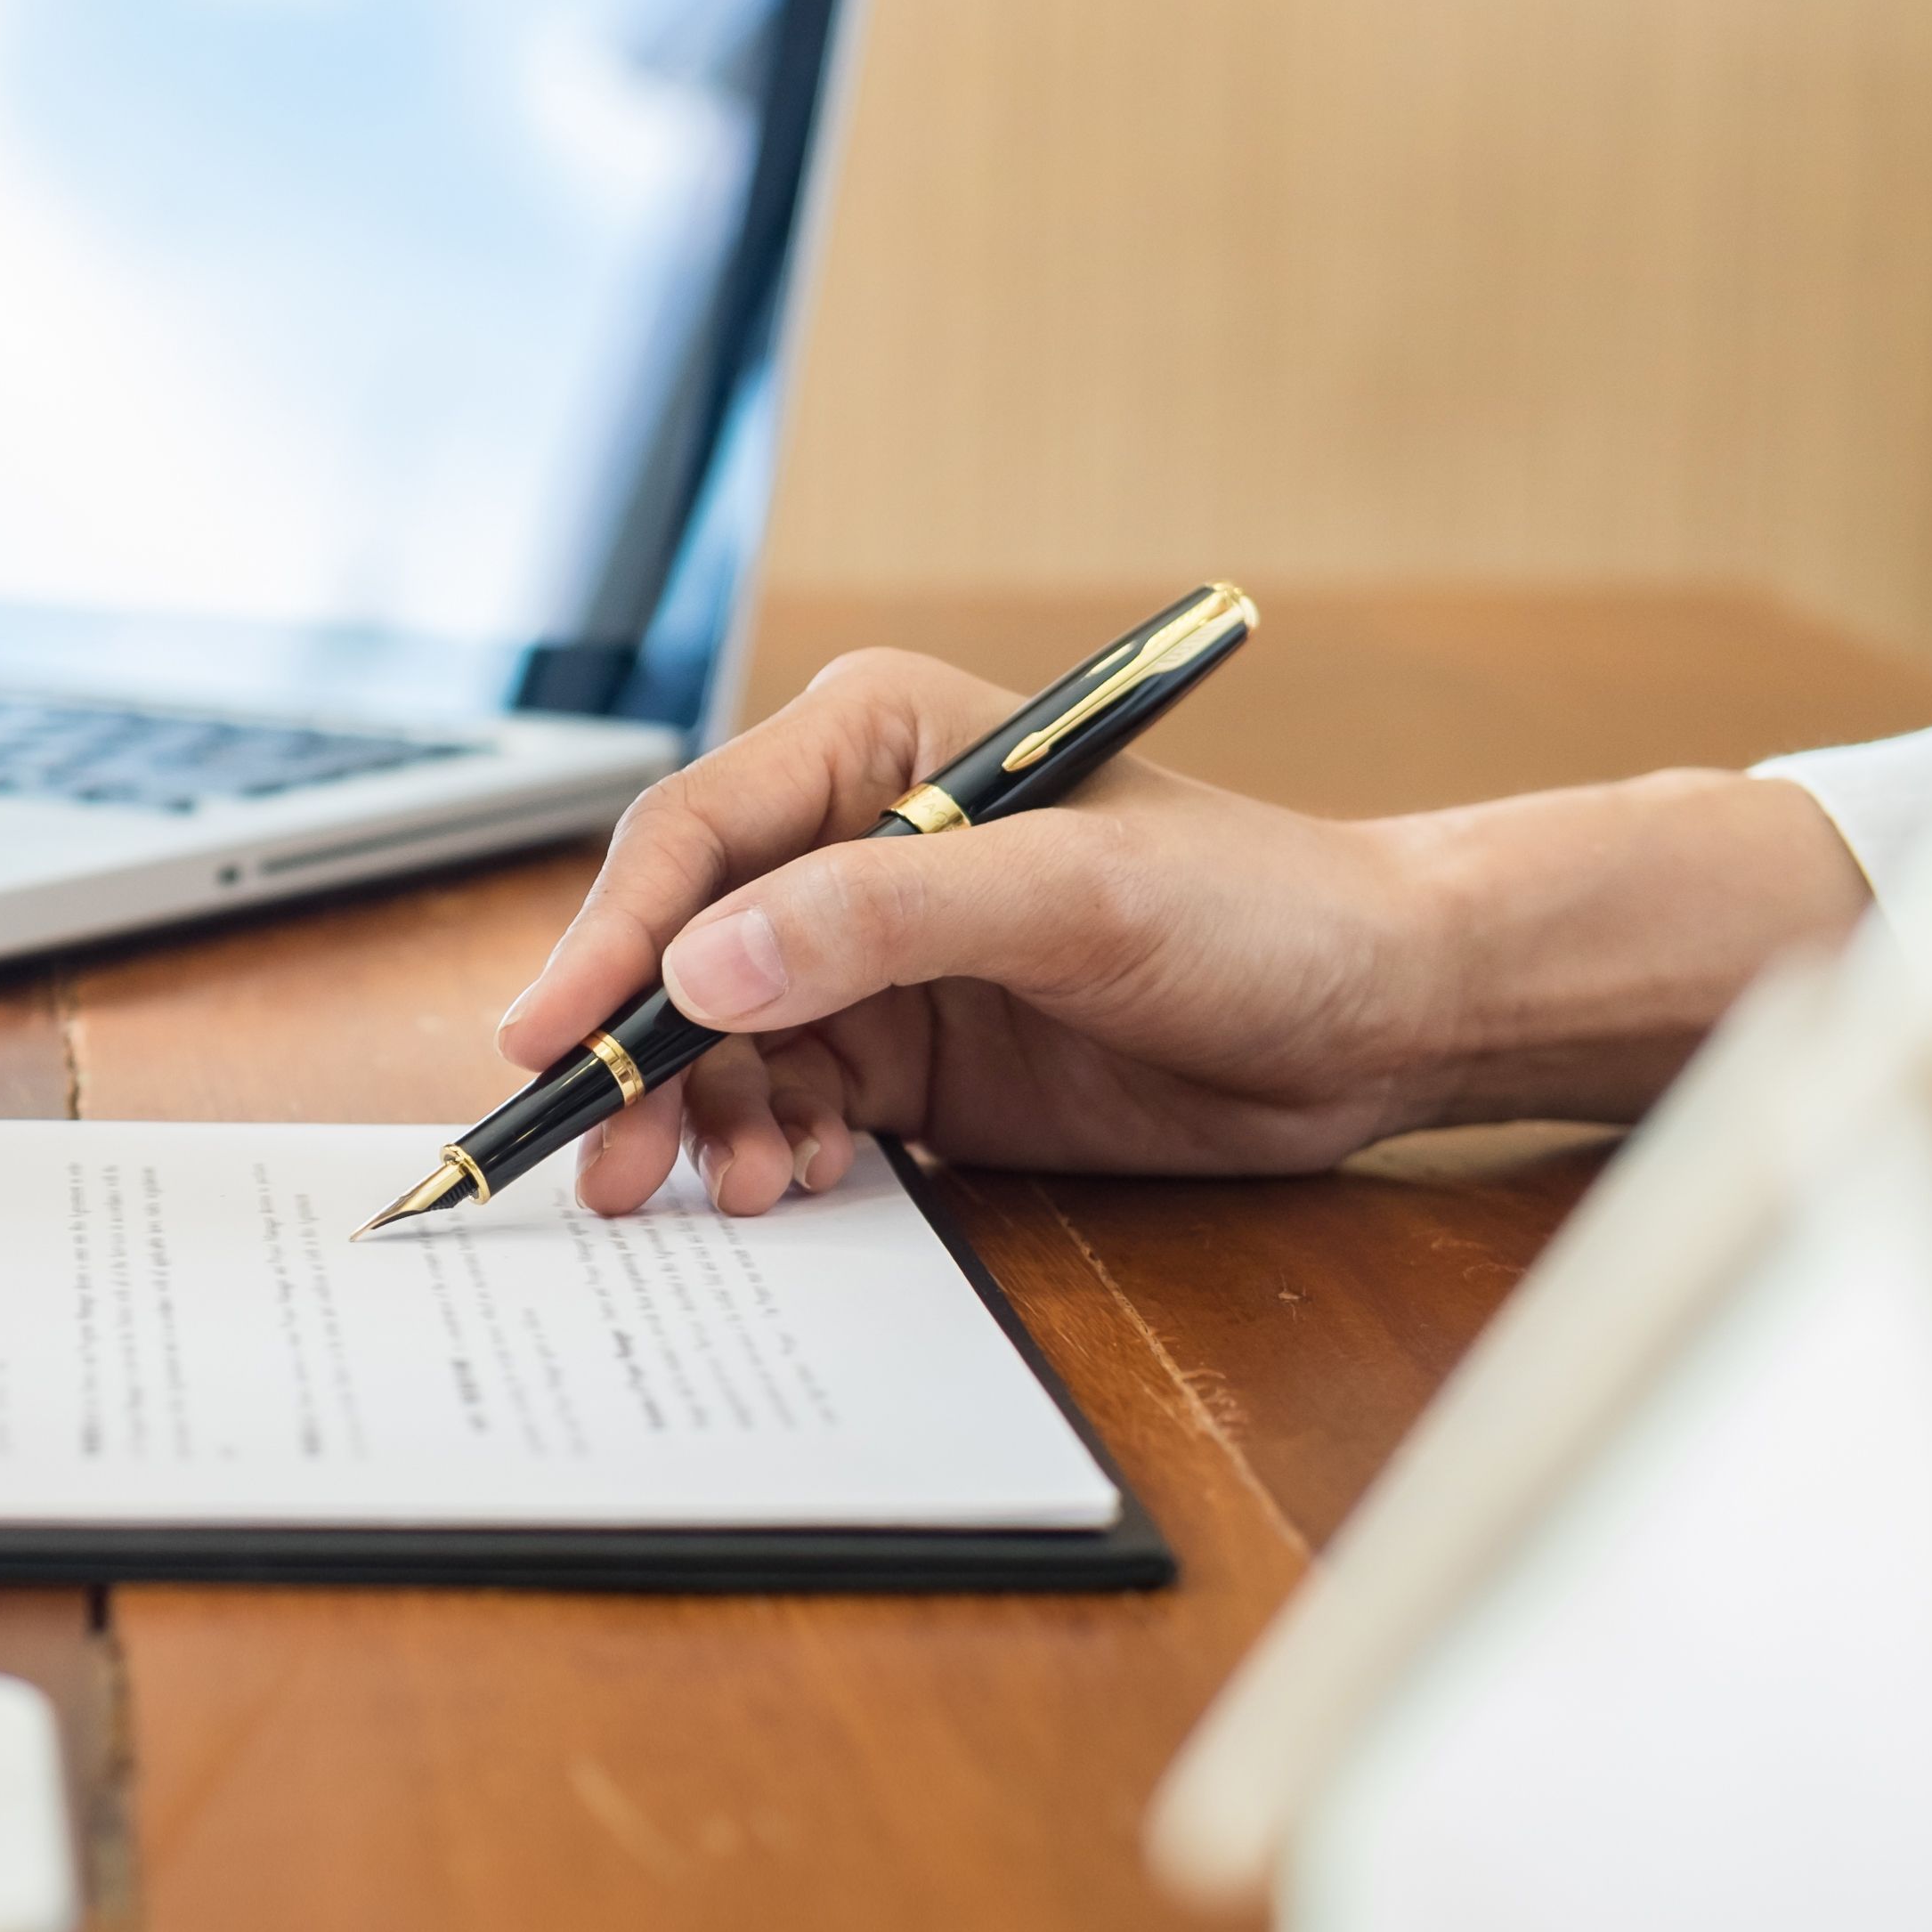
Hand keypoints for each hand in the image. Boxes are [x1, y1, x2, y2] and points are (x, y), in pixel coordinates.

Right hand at [497, 649, 1875, 1215]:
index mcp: (873, 741)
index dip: (610, 937)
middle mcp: (849, 838)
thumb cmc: (1260, 912)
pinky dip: (767, 1149)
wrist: (1381, 1016)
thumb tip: (711, 964)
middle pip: (677, 944)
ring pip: (716, 1040)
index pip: (693, 834)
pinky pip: (781, 1102)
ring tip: (736, 1189)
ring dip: (703, 1120)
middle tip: (601, 1160)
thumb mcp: (1078, 898)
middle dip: (633, 1055)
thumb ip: (887, 915)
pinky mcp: (899, 1050)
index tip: (550, 1034)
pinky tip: (799, 1183)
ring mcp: (869, 952)